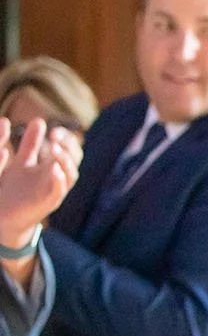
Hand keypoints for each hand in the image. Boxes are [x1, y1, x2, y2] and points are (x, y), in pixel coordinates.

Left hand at [0, 119, 78, 246]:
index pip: (69, 151)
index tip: (54, 129)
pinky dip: (59, 181)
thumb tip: (39, 120)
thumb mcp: (21, 161)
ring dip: (65, 161)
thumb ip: (31, 143)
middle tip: (56, 135)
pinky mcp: (48, 204)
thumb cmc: (13, 189)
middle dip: (68, 147)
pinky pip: (58, 192)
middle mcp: (57, 179)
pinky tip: (54, 169)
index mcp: (53, 168)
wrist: (3, 215)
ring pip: (70, 176)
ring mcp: (54, 191)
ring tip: (55, 149)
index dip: (66, 139)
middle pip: (74, 161)